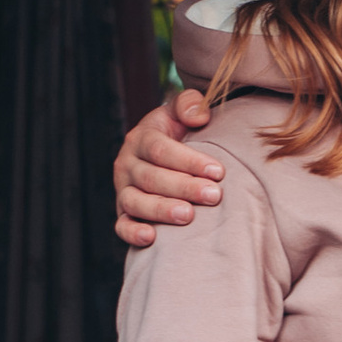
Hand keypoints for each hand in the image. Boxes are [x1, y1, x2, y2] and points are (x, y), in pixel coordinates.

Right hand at [115, 88, 225, 248]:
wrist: (163, 155)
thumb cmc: (179, 134)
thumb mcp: (181, 112)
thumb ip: (189, 104)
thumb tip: (199, 116)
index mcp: (141, 138)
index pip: (161, 149)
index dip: (189, 161)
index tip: (219, 171)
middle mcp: (127, 164)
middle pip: (151, 177)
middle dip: (184, 187)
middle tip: (214, 195)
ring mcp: (123, 190)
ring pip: (135, 202)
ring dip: (162, 210)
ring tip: (188, 215)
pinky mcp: (124, 213)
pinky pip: (122, 226)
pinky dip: (133, 233)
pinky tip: (151, 237)